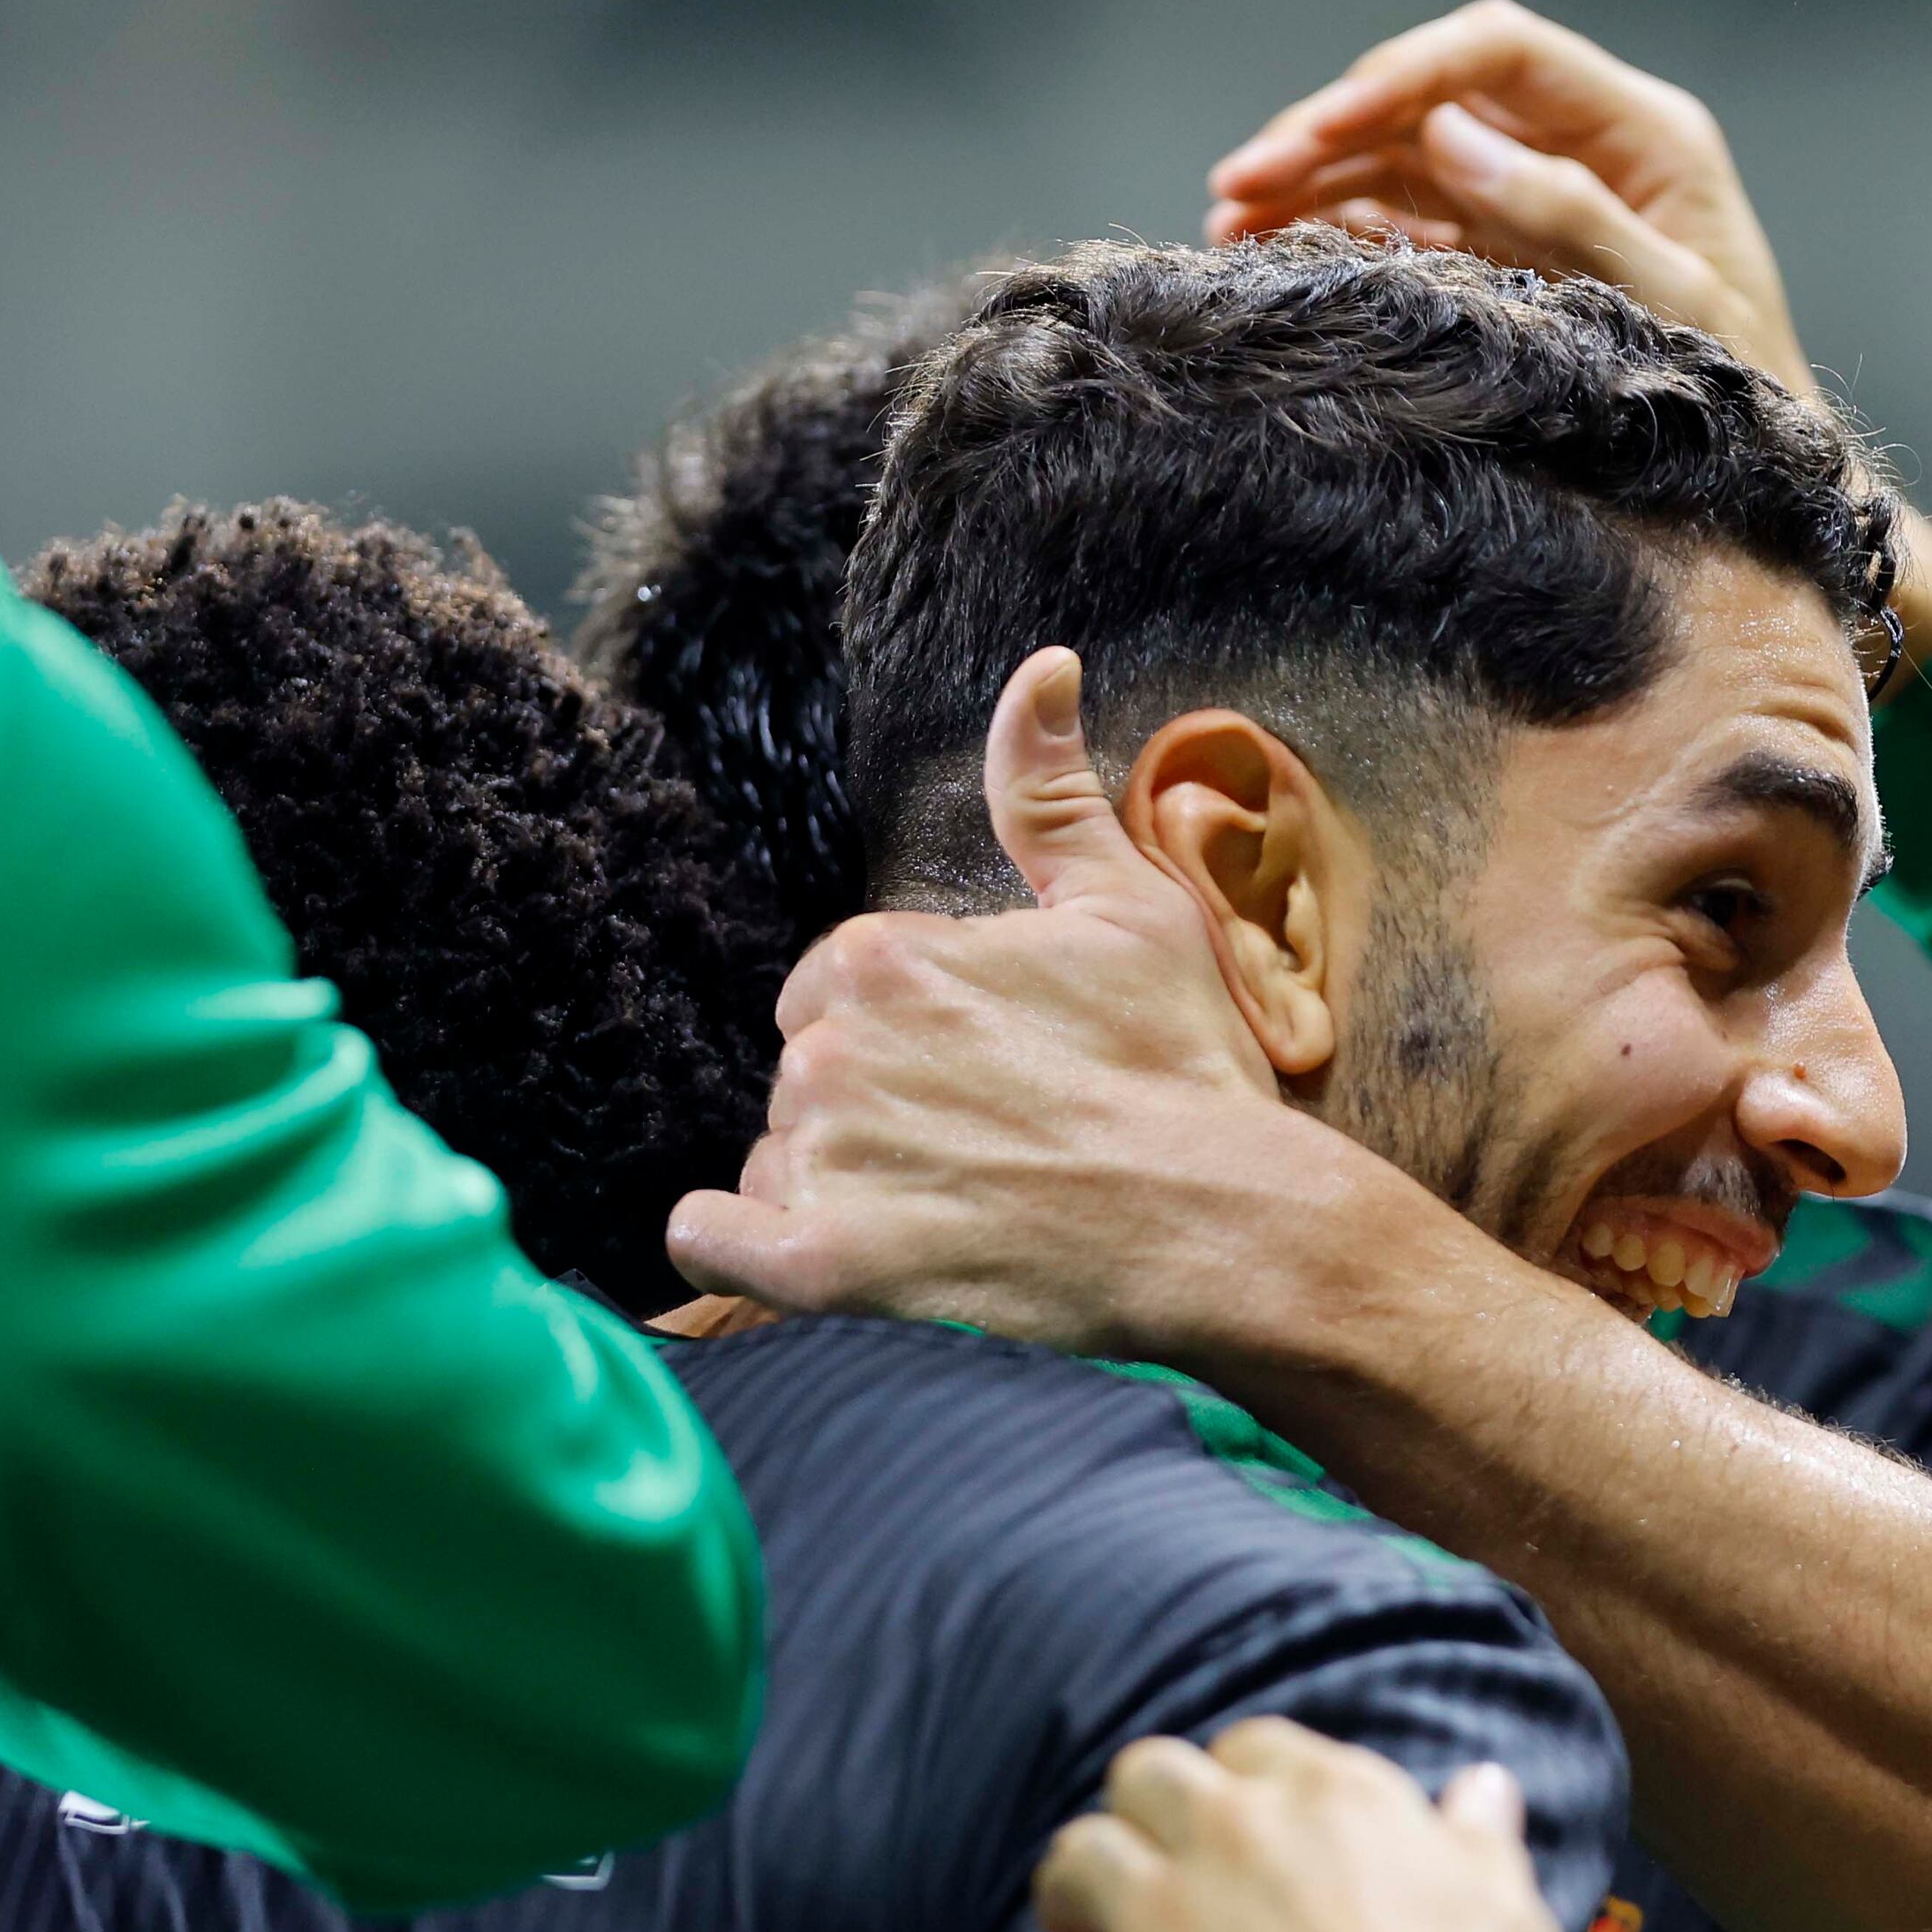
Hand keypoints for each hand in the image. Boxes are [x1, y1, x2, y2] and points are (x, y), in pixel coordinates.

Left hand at [667, 648, 1326, 1348]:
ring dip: (836, 1185)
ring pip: (775, 1160)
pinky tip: (814, 1253)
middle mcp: (829, 1045)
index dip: (911, 1035)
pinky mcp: (820, 1264)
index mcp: (882, 954)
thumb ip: (1050, 793)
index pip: (836, 991)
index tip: (987, 1074)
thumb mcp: (1131, 906)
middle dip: (872, 1108)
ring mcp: (820, 1156)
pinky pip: (708, 1241)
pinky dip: (741, 1247)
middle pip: (805, 1075)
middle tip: (981, 1147)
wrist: (1223, 1227)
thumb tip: (1040, 667)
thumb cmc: (1183, 1069)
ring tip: (953, 1211)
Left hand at [998, 1719, 1564, 1931]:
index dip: (1233, 1789)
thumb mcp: (1495, 1894)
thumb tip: (1484, 1785)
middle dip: (1136, 1817)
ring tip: (1072, 1928)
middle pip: (1146, 1779)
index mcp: (1320, 1796)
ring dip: (1069, 1890)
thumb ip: (1473, 1835)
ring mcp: (1161, 1919)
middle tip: (1142, 1867)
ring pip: (1076, 1859)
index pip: (1247, 1752)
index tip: (1235, 1826)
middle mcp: (1229, 1835)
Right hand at [1207, 0, 1931, 664]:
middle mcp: (1585, 144)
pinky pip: (1407, 216)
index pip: (1501, 51)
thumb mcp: (1677, 307)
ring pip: (1404, 153)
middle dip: (1329, 127)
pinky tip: (1272, 246)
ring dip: (1314, 177)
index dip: (1404, 73)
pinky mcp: (1504, 248)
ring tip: (1228, 217)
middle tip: (1238, 180)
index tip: (1320, 124)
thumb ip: (1573, 216)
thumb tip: (1452, 136)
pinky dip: (1338, 226)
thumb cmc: (1748, 394)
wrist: (1771, 478)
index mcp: (1644, 132)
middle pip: (1434, 95)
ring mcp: (1538, 193)